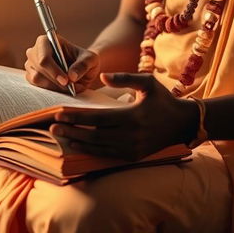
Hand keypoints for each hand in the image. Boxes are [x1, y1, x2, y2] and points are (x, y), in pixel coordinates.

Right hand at [24, 35, 100, 93]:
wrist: (81, 69)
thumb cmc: (84, 60)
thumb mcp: (90, 59)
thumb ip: (83, 65)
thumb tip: (71, 76)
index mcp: (46, 41)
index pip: (44, 57)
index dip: (54, 70)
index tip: (66, 81)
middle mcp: (34, 51)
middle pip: (39, 70)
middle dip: (56, 81)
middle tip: (71, 87)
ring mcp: (31, 65)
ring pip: (37, 80)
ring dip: (54, 87)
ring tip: (71, 87)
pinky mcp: (31, 77)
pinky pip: (37, 87)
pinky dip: (51, 90)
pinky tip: (63, 88)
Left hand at [49, 72, 197, 160]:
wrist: (182, 123)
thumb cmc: (163, 99)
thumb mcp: (147, 82)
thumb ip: (124, 77)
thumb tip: (101, 75)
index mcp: (132, 116)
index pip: (97, 118)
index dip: (77, 117)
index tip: (59, 114)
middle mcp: (130, 136)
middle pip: (93, 135)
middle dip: (71, 132)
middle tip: (51, 128)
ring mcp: (131, 149)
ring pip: (98, 148)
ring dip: (77, 143)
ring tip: (60, 137)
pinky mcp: (132, 157)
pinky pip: (107, 155)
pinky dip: (90, 151)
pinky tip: (77, 145)